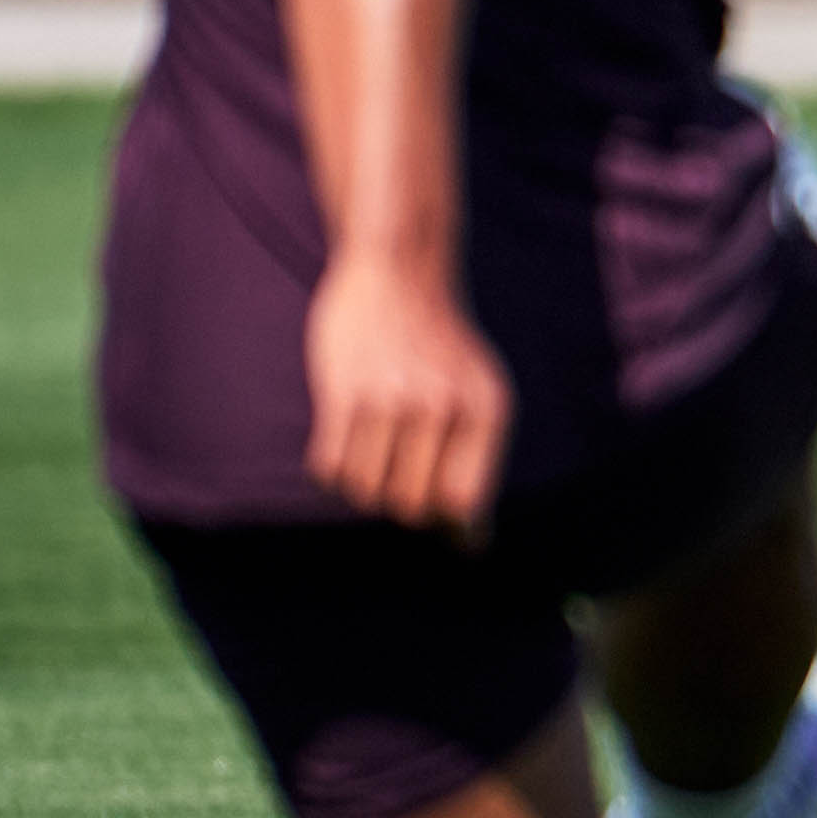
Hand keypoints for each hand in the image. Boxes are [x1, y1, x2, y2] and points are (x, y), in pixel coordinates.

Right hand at [305, 250, 509, 535]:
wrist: (398, 270)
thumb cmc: (438, 347)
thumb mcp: (478, 392)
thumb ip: (476, 464)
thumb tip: (472, 547)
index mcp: (486, 410)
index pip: (463, 504)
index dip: (445, 524)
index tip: (435, 520)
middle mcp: (444, 406)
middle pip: (411, 506)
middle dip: (398, 500)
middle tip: (393, 470)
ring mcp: (393, 399)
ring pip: (365, 492)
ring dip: (360, 484)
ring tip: (367, 449)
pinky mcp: (344, 392)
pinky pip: (329, 468)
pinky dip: (331, 468)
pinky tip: (342, 438)